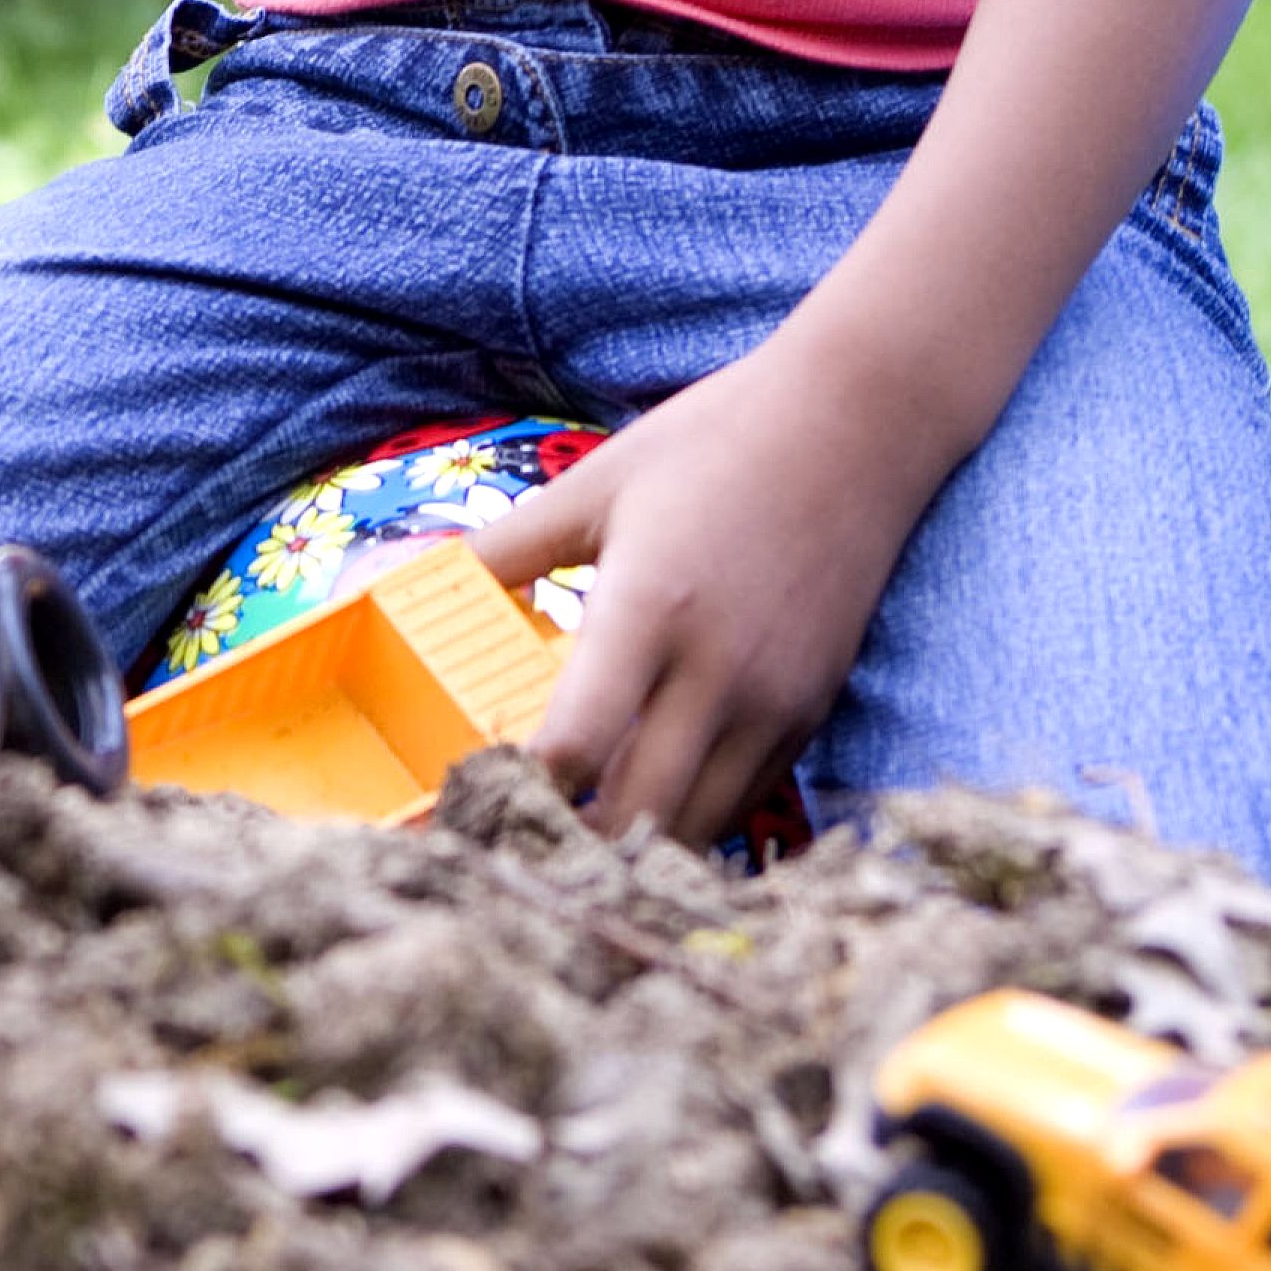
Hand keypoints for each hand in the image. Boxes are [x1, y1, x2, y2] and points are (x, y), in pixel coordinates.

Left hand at [468, 355, 941, 845]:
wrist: (855, 425)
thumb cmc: (714, 443)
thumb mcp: (594, 483)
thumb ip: (506, 548)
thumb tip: (415, 579)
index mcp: (649, 611)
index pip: (575, 746)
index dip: (520, 788)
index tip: (474, 800)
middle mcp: (718, 672)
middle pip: (637, 813)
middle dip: (572, 845)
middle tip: (517, 843)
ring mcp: (774, 701)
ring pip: (699, 826)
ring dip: (635, 843)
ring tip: (577, 839)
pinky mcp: (811, 711)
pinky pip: (745, 799)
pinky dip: (693, 816)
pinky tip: (650, 799)